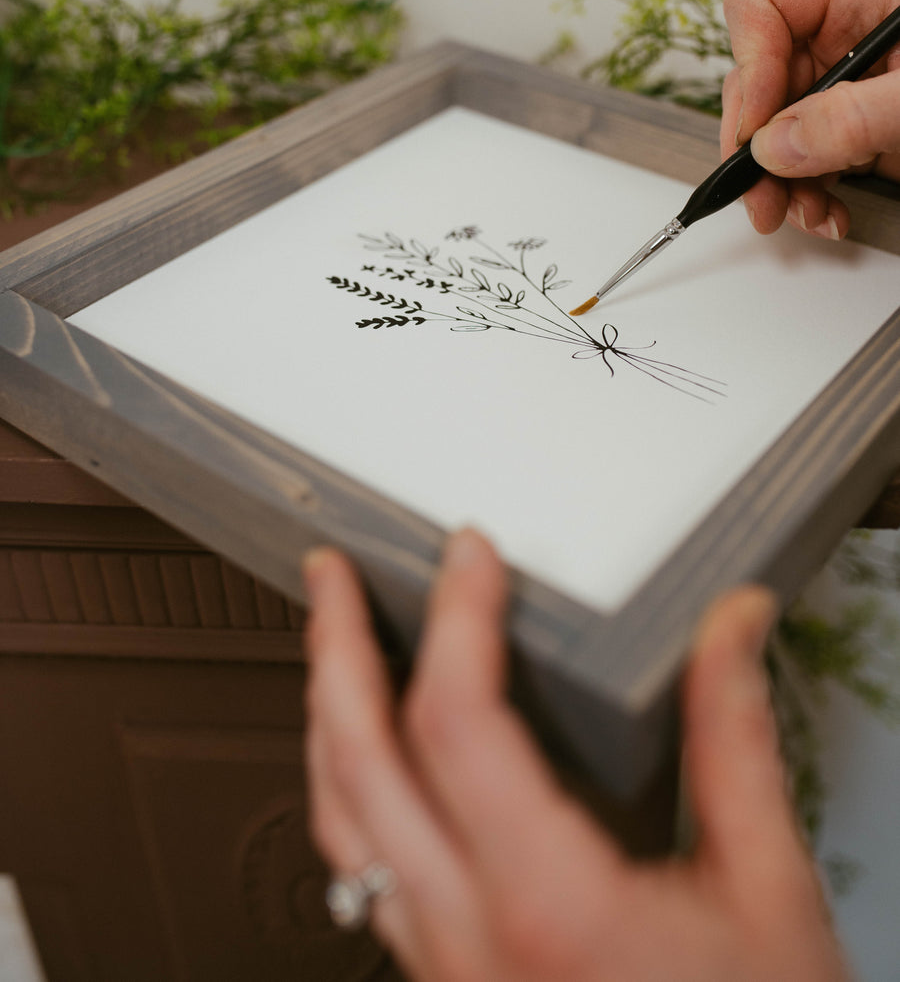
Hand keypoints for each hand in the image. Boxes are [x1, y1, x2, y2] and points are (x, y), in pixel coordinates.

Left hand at [303, 529, 848, 980]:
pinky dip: (344, 791)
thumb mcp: (766, 889)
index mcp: (549, 902)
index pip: (460, 722)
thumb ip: (735, 741)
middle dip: (335, 649)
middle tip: (333, 578)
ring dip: (322, 717)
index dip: (456, 618)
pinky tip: (360, 761)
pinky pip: (361, 875)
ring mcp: (444, 968)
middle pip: (358, 763)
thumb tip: (730, 629)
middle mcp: (471, 938)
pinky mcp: (445, 981)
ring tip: (327, 647)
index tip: (468, 559)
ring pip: (338, 825)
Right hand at [720, 0, 899, 235]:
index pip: (766, 8)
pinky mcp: (861, 141)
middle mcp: (851, 46)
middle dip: (753, 141)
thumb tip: (778, 143)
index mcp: (867, 4)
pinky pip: (804, 165)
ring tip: (802, 214)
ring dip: (776, 182)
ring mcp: (853, 97)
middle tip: (758, 190)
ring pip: (774, 132)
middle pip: (759, 78)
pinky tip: (826, 214)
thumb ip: (856, 117)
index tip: (761, 125)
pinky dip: (804, 196)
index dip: (751, 63)